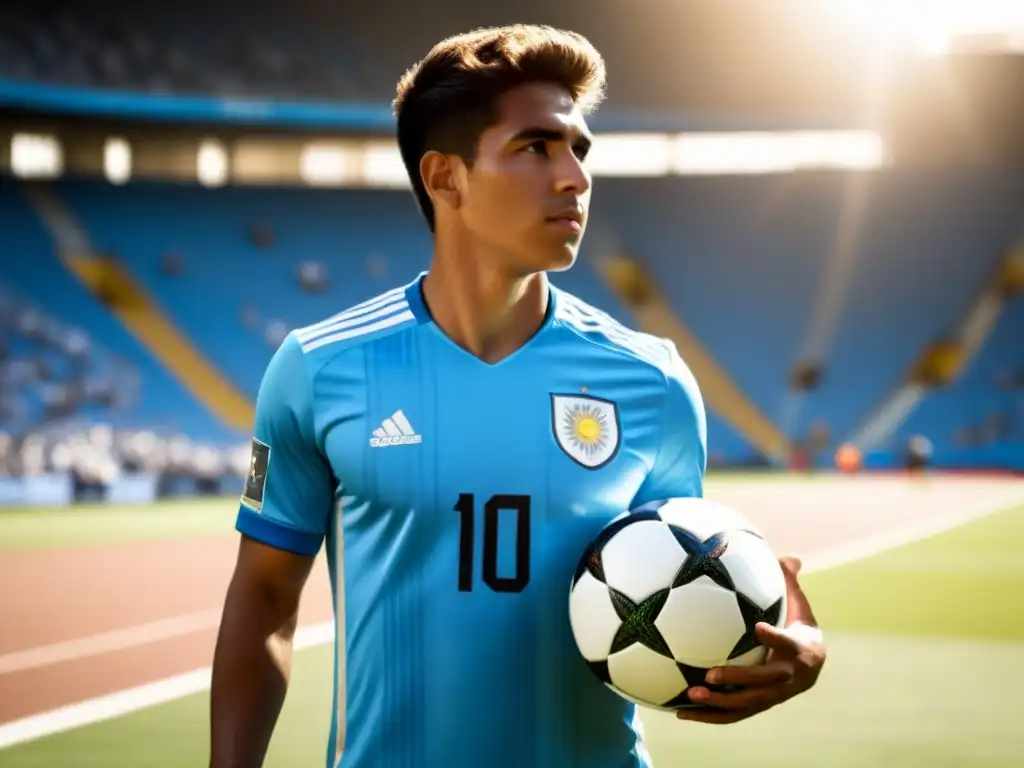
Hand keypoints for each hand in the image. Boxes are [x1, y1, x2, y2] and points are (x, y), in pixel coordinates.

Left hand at [676, 556, 826, 723]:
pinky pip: (733, 715)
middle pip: (763, 682)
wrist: (812, 667)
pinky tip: (681, 712)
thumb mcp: (799, 605)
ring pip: (747, 703)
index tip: (759, 628)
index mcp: (800, 650)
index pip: (789, 644)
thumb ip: (790, 582)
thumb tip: (788, 555)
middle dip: (738, 679)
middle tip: (711, 673)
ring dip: (719, 702)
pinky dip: (709, 716)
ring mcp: (773, 696)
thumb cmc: (798, 627)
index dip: (775, 638)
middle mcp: (789, 678)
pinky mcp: (758, 706)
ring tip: (692, 694)